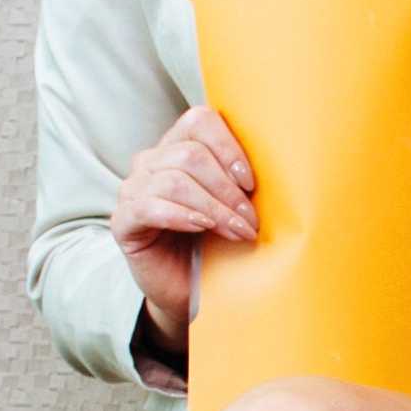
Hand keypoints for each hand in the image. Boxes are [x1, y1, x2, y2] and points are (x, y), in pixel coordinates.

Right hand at [110, 104, 257, 346]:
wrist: (192, 289)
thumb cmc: (220, 243)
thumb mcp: (239, 206)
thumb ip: (247, 180)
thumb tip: (287, 163)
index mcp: (179, 148)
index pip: (199, 121)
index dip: (229, 147)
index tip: (252, 183)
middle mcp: (151, 163)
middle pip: (189, 155)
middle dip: (227, 189)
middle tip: (250, 219)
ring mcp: (132, 190)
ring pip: (174, 181)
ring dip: (214, 208)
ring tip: (237, 231)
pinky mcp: (123, 221)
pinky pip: (148, 207)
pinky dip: (182, 216)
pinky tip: (202, 228)